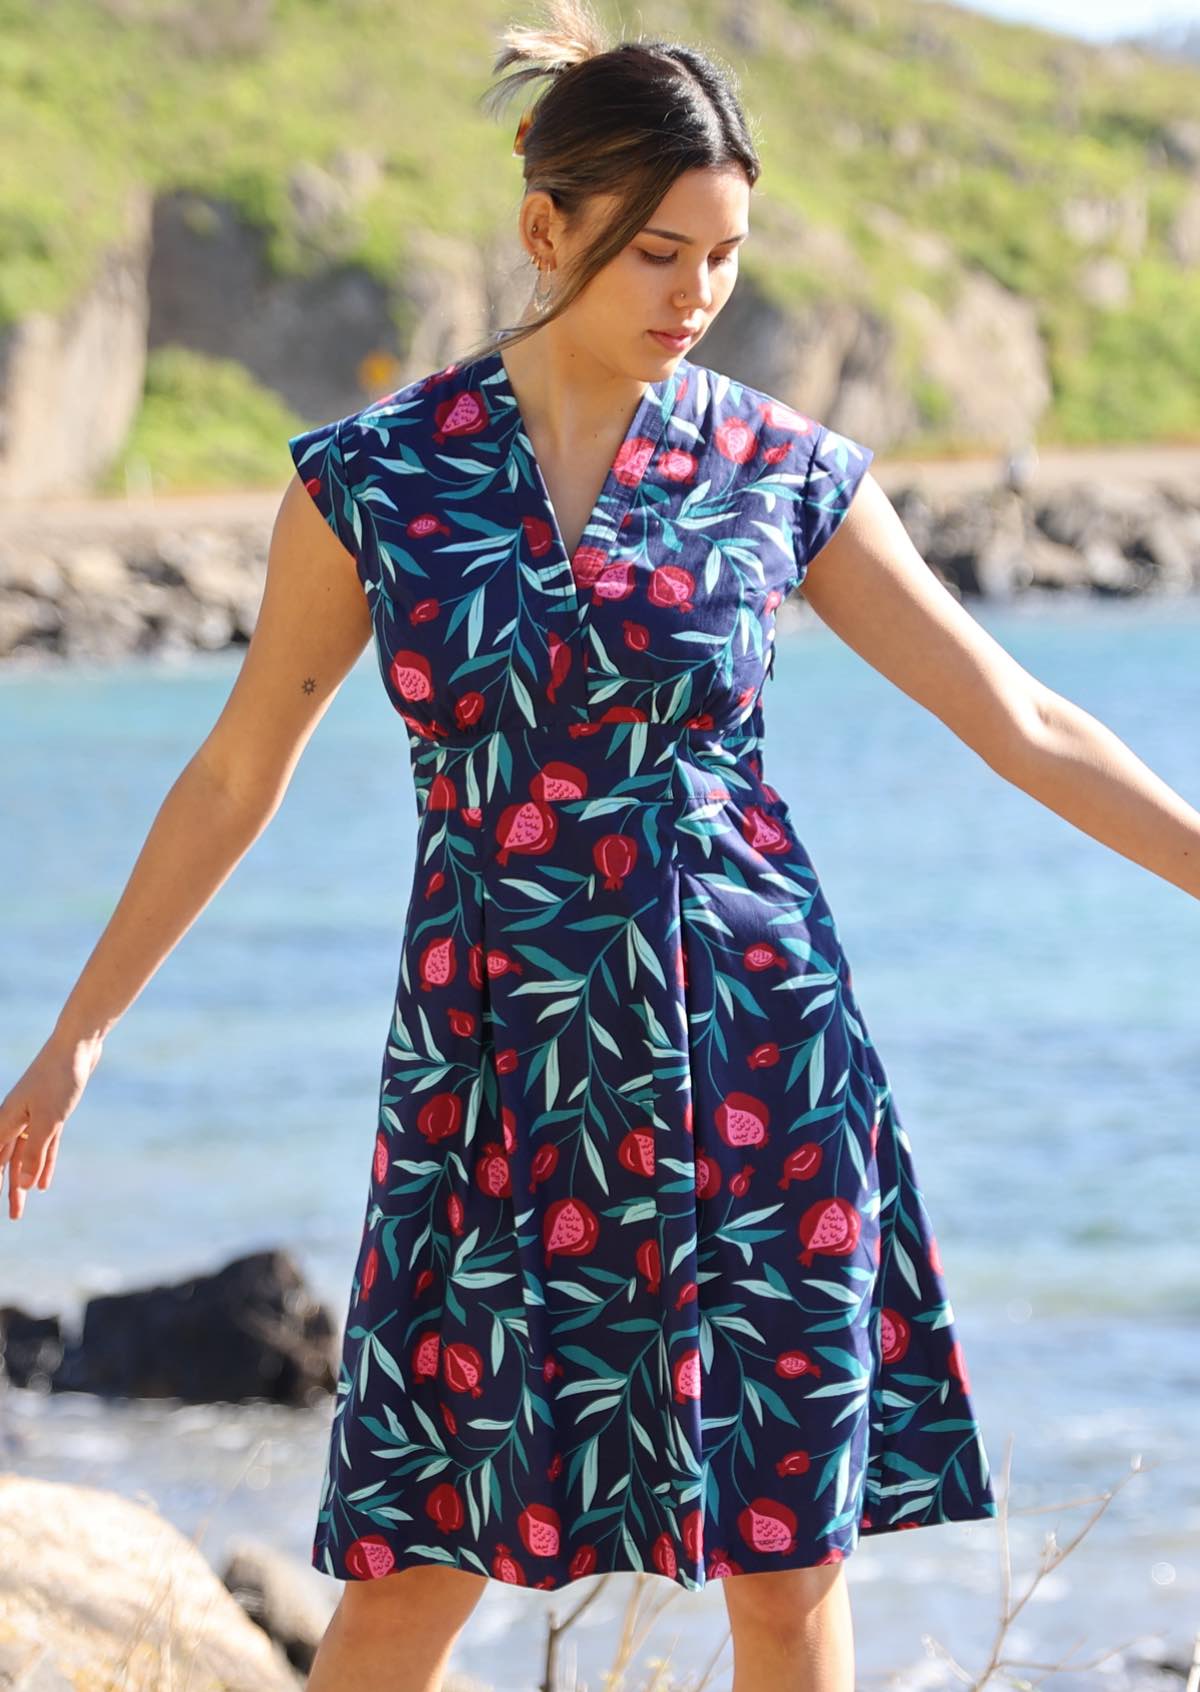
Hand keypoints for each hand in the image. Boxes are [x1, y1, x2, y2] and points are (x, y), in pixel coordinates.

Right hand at [0, 1034, 102, 1220]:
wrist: (77, 1046)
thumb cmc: (59, 1078)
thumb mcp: (49, 1119)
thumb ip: (35, 1152)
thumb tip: (24, 1185)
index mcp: (7, 1121)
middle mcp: (16, 1120)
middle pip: (9, 1162)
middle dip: (10, 1189)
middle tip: (13, 1217)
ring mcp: (34, 1116)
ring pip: (27, 1155)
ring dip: (25, 1180)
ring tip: (22, 1205)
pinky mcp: (53, 1112)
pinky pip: (45, 1145)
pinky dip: (43, 1163)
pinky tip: (43, 1182)